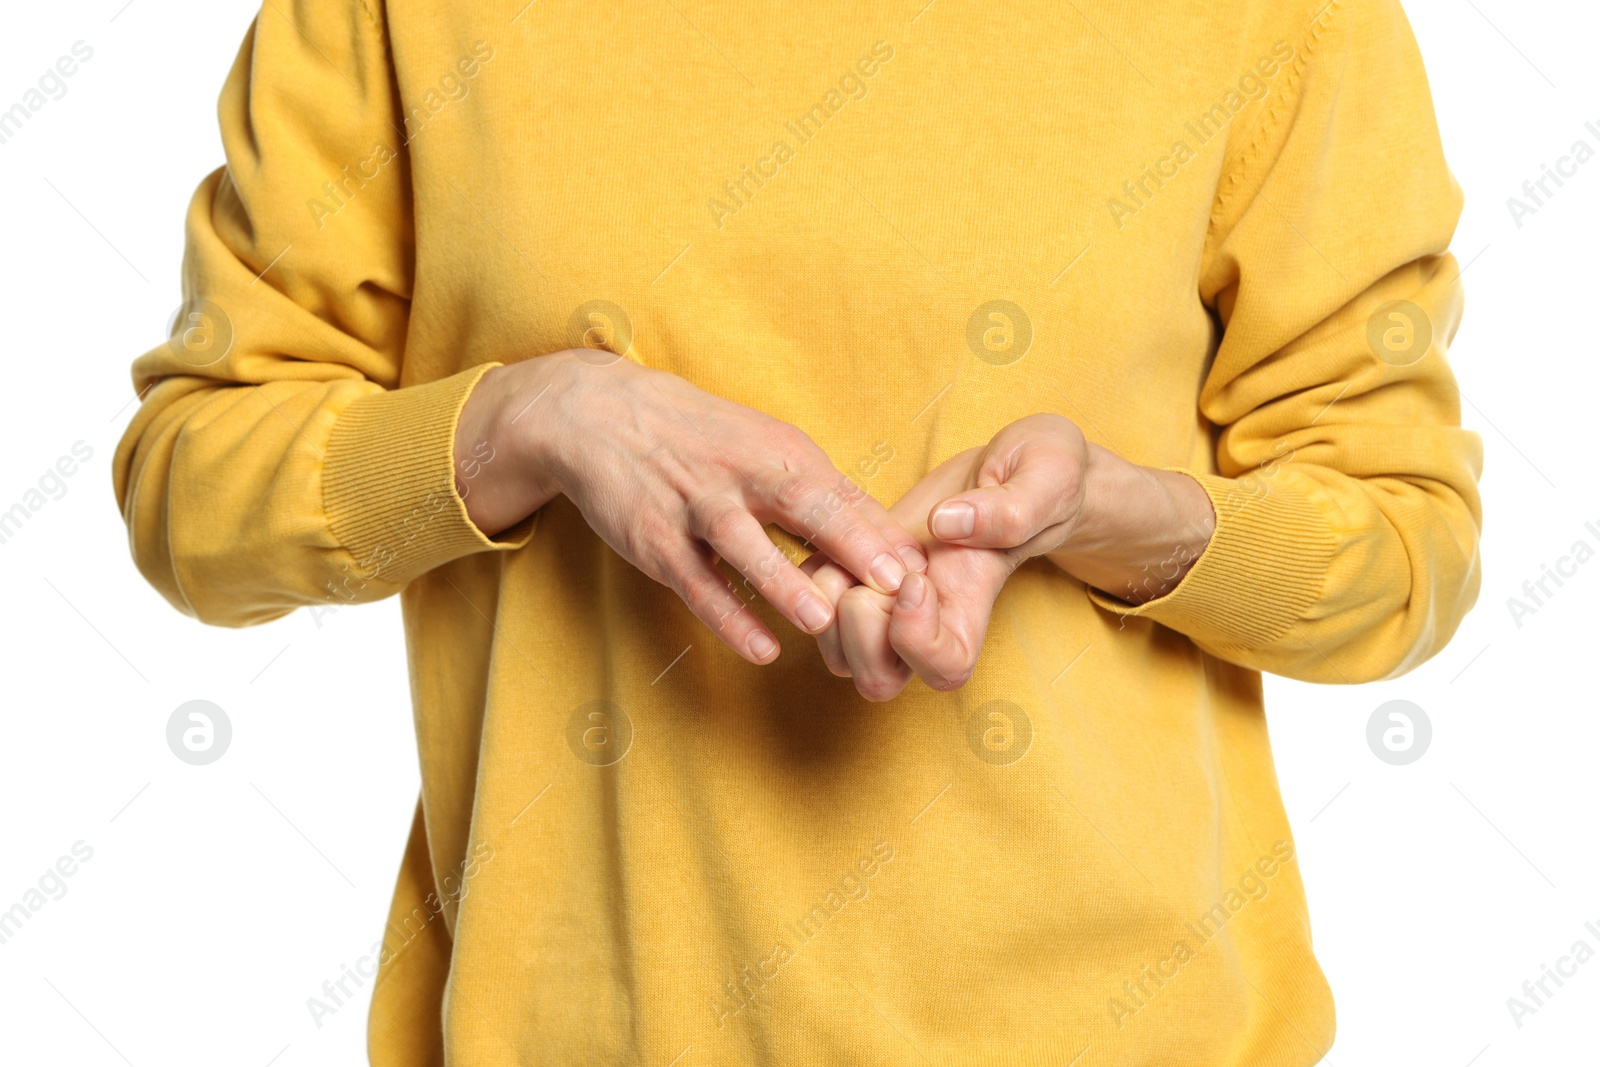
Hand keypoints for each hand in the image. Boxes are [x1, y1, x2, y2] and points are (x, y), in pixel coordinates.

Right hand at [453, 352, 927, 664]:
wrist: (600, 414)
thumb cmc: (703, 440)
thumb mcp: (766, 449)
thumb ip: (824, 496)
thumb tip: (892, 543)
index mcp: (780, 450)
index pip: (840, 492)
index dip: (882, 532)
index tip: (925, 571)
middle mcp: (742, 473)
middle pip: (802, 506)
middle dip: (850, 543)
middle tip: (893, 584)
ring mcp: (696, 506)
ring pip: (744, 546)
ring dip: (783, 582)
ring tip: (823, 619)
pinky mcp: (657, 540)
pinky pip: (697, 583)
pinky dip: (728, 616)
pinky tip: (761, 648)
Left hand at [805, 414, 1214, 699]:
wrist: (1009, 466)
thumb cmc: (1041, 474)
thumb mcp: (1047, 475)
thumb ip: (1011, 508)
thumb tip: (949, 525)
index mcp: (972, 606)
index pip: (943, 670)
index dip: (916, 637)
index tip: (917, 577)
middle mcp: (926, 620)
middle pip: (878, 680)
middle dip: (861, 626)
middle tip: (880, 567)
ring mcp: (887, 604)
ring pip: (836, 655)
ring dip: (830, 603)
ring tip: (855, 549)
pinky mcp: (855, 573)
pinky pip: (810, 605)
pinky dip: (810, 575)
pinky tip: (837, 533)